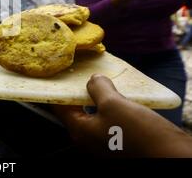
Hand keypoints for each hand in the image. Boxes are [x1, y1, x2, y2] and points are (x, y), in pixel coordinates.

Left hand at [53, 75, 191, 156]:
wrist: (172, 156)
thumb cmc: (139, 133)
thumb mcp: (113, 104)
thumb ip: (98, 89)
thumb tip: (93, 81)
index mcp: (80, 132)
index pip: (59, 108)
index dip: (59, 90)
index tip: (61, 75)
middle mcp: (88, 140)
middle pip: (76, 111)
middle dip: (80, 93)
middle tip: (84, 75)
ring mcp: (104, 142)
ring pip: (94, 115)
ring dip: (98, 99)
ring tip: (104, 82)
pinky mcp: (119, 142)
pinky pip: (108, 121)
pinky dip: (110, 108)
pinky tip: (119, 96)